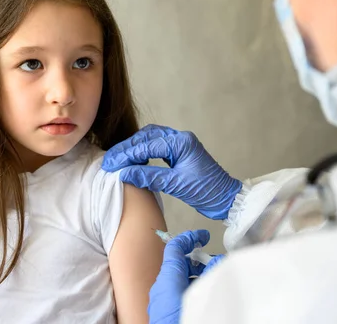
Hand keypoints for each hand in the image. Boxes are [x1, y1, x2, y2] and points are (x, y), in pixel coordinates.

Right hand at [102, 124, 241, 219]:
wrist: (226, 199)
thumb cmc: (206, 192)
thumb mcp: (176, 185)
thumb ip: (149, 177)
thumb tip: (123, 173)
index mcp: (181, 142)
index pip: (147, 145)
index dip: (126, 155)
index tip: (110, 164)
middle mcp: (180, 138)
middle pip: (147, 137)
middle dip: (127, 148)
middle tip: (110, 161)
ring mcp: (181, 144)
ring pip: (151, 139)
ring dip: (134, 148)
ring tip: (118, 160)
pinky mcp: (180, 153)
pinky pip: (157, 147)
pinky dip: (143, 152)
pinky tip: (133, 160)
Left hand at [148, 230, 210, 323]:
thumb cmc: (185, 319)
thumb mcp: (202, 294)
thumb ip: (211, 275)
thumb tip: (219, 262)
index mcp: (166, 279)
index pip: (174, 248)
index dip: (189, 238)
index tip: (204, 236)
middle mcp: (160, 288)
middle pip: (178, 265)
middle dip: (197, 260)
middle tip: (215, 261)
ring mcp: (160, 303)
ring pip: (178, 281)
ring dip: (196, 277)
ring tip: (215, 280)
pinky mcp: (164, 315)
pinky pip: (177, 295)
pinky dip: (191, 290)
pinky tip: (206, 297)